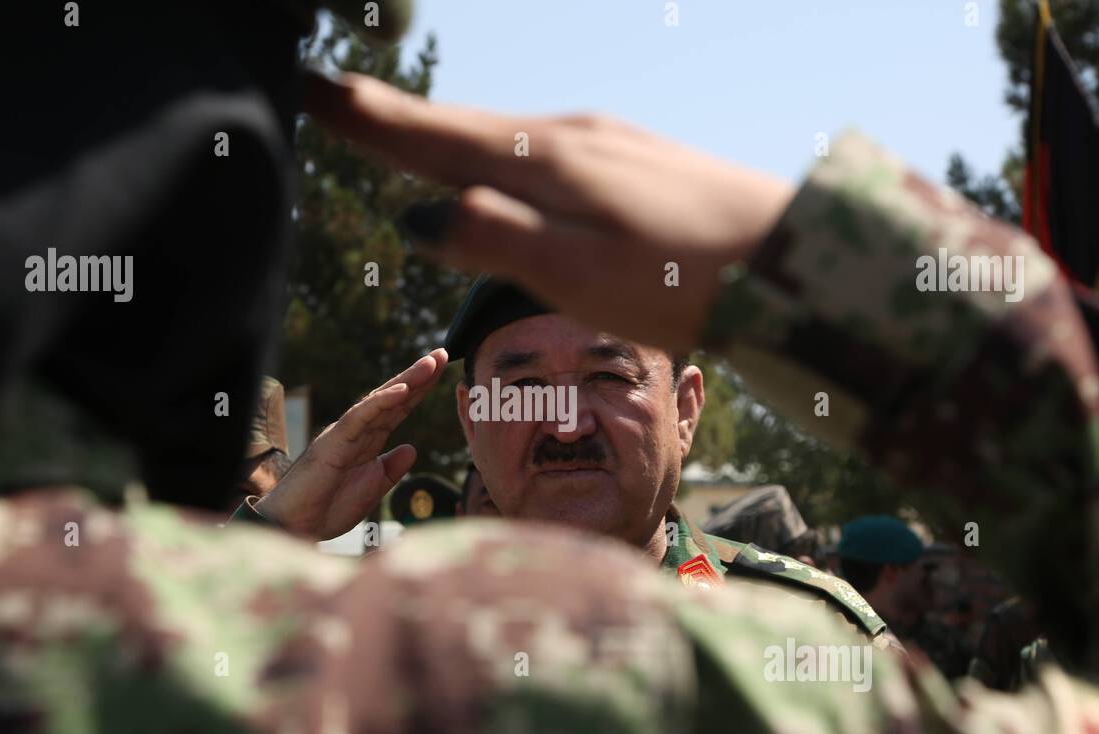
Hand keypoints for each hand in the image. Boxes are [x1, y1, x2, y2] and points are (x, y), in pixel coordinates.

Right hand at [254, 349, 448, 538]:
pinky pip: (360, 417)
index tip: (442, 371)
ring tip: (428, 364)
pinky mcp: (333, 442)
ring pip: (378, 400)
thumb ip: (391, 469)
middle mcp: (357, 431)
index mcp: (368, 441)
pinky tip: (402, 389)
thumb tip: (411, 449)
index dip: (420, 390)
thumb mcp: (372, 488)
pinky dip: (381, 402)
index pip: (398, 409)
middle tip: (442, 353)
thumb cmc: (328, 508)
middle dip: (418, 376)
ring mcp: (344, 434)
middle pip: (392, 397)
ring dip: (405, 380)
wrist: (296, 527)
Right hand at [301, 72, 795, 350]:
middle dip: (385, 114)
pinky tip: (494, 158)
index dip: (363, 118)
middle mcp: (565, 136)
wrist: (796, 260)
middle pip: (455, 125)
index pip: (430, 139)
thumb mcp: (579, 276)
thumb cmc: (686, 282)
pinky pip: (535, 144)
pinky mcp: (626, 157)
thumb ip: (495, 239)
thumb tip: (416, 213)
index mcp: (542, 164)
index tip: (302, 86)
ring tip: (388, 125)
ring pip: (497, 134)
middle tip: (322, 93)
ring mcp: (600, 140)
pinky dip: (492, 146)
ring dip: (436, 129)